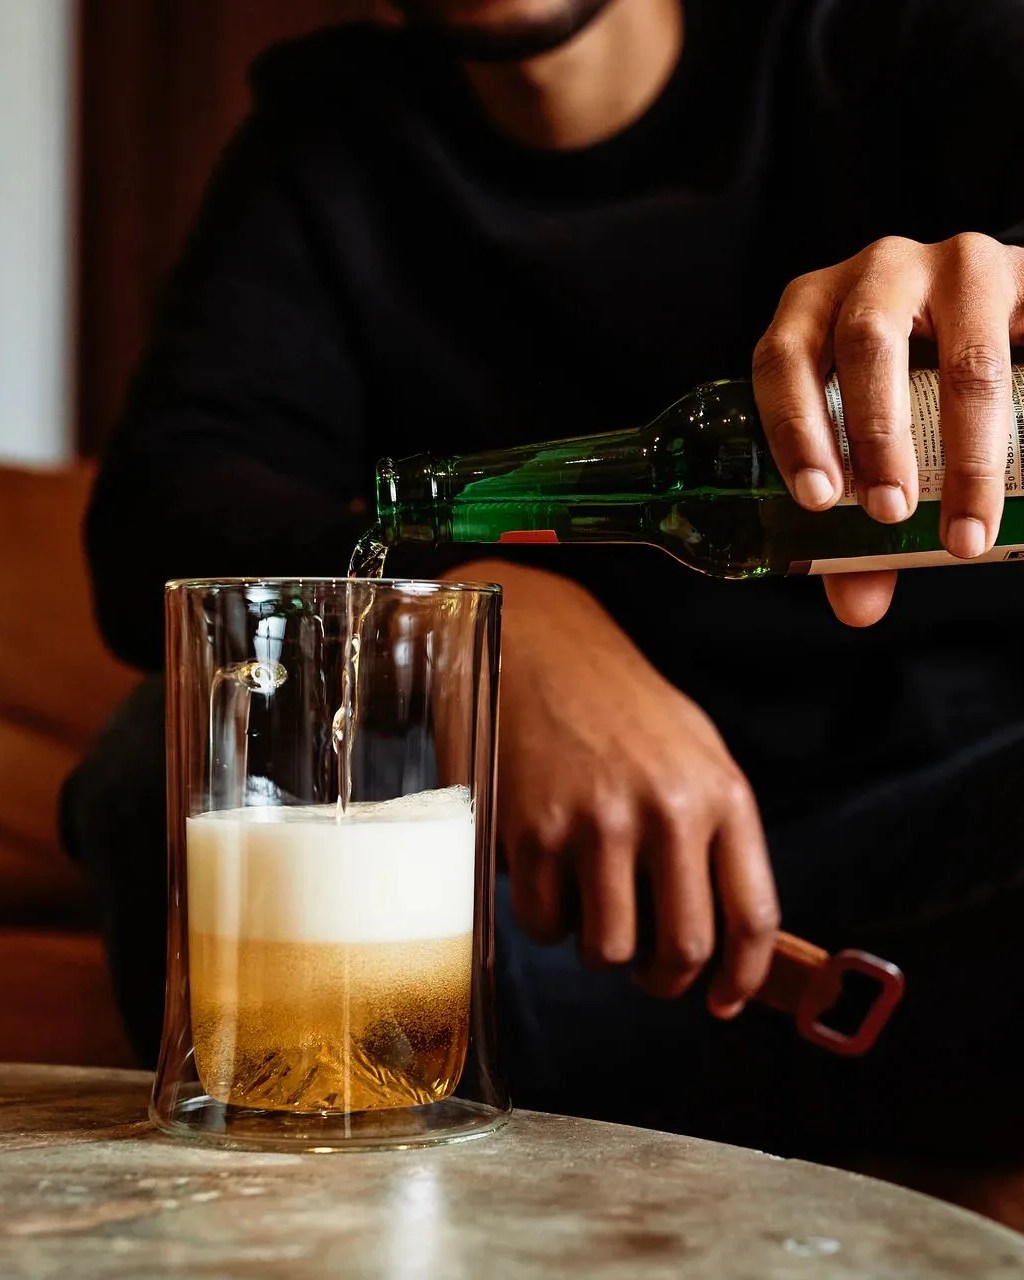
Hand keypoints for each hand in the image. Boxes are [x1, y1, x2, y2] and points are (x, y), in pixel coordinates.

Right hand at [449, 561, 779, 1018]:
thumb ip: (715, 832)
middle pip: (682, 949)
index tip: (724, 999)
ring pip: (608, 950)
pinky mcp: (533, 830)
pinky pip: (545, 922)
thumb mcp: (695, 749)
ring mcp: (595, 823)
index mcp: (720, 792)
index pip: (750, 916)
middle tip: (649, 969)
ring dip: (600, 949)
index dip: (742, 976)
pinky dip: (547, 920)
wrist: (539, 644)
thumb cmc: (620, 701)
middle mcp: (665, 811)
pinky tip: (549, 880)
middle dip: (666, 978)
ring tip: (592, 909)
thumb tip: (723, 932)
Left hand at [752, 234, 1023, 625]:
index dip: (796, 430)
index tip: (822, 502)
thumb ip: (857, 520)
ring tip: (963, 526)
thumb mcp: (868, 437)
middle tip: (891, 514)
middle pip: (866, 346)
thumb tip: (857, 608)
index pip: (782, 360)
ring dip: (967, 450)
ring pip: (963, 354)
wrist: (987, 307)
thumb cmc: (906, 384)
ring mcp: (955, 264)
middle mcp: (876, 271)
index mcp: (812, 308)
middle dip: (877, 437)